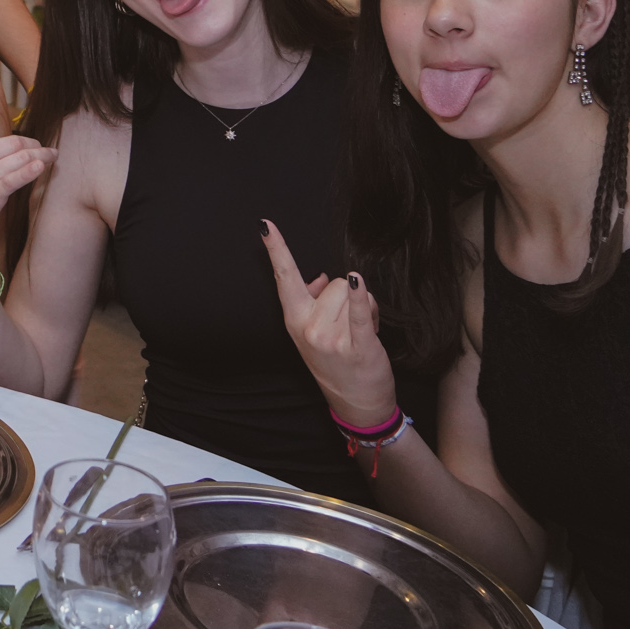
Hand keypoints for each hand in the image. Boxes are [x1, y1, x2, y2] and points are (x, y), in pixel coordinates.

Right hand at [260, 219, 398, 426]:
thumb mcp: (313, 331)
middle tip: (349, 324)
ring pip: (353, 293)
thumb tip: (321, 277)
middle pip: (335, 282)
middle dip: (349, 297)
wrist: (355, 403)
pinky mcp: (357, 346)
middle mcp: (308, 327)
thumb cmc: (337, 362)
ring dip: (364, 307)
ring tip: (361, 332)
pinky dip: (360, 297)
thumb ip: (314, 300)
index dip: (276, 249)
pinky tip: (358, 282)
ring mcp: (331, 338)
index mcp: (295, 319)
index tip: (265, 225)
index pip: (284, 277)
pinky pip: (358, 312)